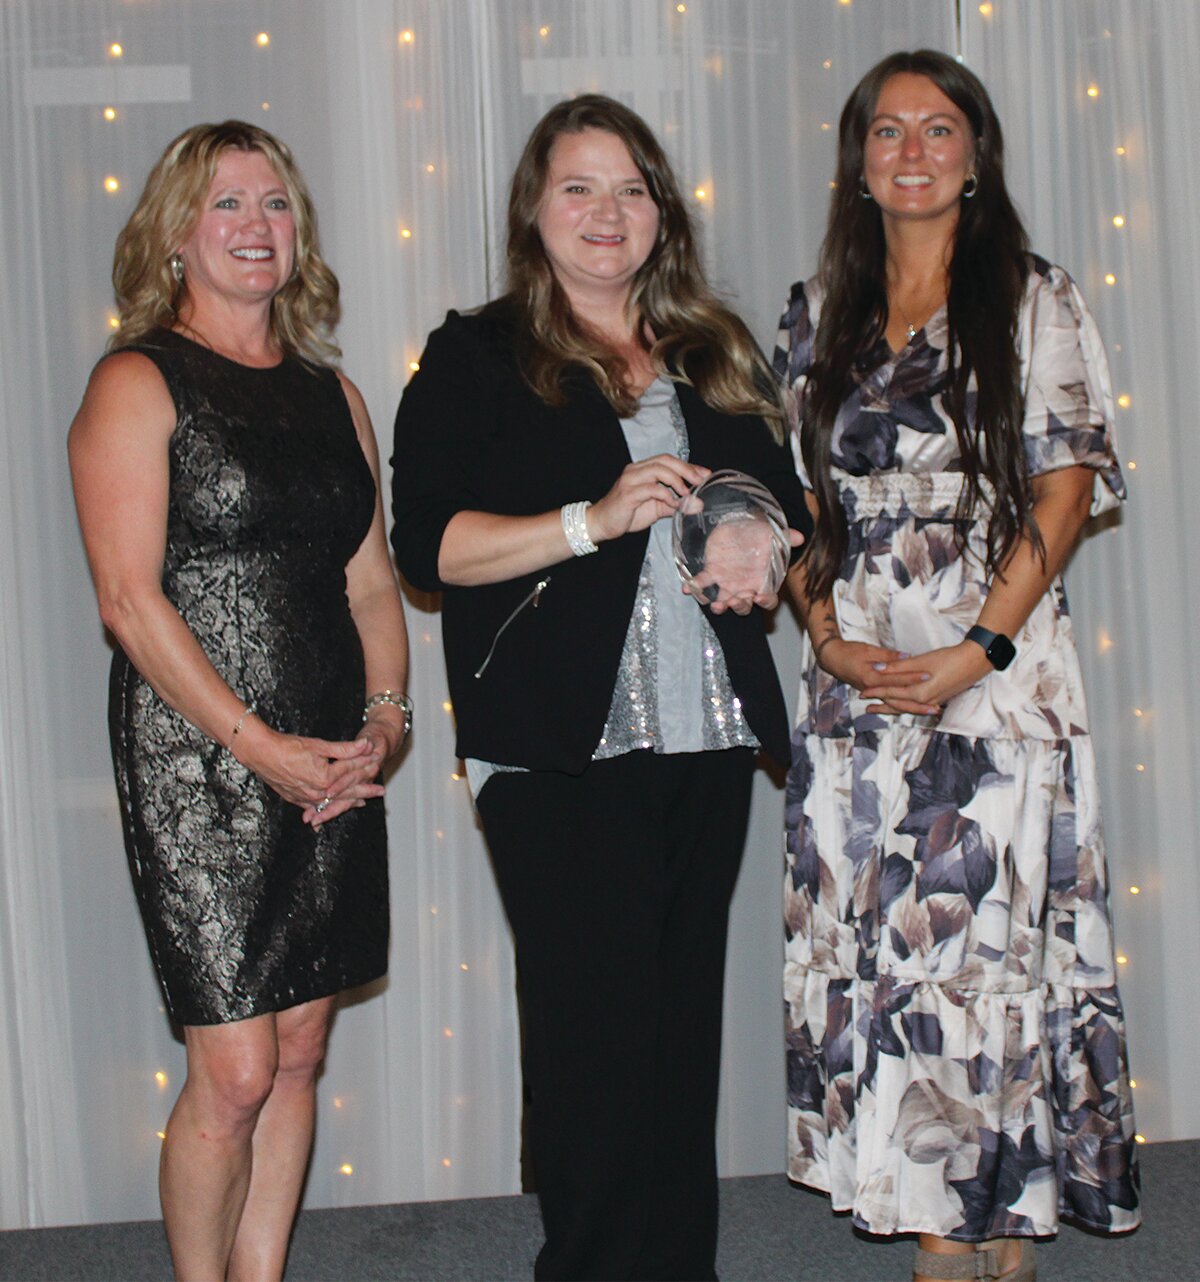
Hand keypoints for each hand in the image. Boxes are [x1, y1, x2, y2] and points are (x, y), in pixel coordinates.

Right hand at [235, 725, 384, 826]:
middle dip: (365, 789)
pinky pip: (316, 807)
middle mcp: (317, 792)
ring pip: (333, 801)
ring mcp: (306, 798)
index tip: (377, 760)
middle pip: (347, 790)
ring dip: (348, 801)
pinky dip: (326, 809)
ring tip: (362, 802)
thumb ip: (344, 749)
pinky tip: (332, 810)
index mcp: (325, 778)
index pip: (350, 770)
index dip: (365, 763)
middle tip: (380, 791)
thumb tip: (365, 745)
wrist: (260, 753)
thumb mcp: (319, 745)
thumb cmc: (287, 747)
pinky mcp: (296, 799)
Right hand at [588, 454, 710, 542]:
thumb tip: (698, 505)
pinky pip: (651, 489)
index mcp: (643, 469)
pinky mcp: (628, 494)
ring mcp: (630, 480)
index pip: (669, 461)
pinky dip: (666, 495)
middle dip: (686, 469)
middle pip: (665, 460)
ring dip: (677, 481)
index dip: (688, 466)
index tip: (705, 474)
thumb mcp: (657, 508)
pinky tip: (674, 503)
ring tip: (688, 493)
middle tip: (701, 481)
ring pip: (659, 470)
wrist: (601, 524)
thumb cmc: (627, 514)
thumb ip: (676, 505)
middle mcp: (636, 470)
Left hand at [688, 524, 804, 614]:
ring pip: (724, 603)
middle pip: (745, 606)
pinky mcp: (712, 572)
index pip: (768, 600)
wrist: (740, 522)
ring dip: (719, 607)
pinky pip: (702, 584)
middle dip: (740, 607)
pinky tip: (687, 588)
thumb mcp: (774, 533)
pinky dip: (694, 587)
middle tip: (734, 601)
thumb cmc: (760, 532)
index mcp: (763, 581)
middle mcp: (746, 587)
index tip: (759, 597)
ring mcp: (728, 583)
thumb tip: (800, 537)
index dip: (765, 601)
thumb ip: (786, 537)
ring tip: (715, 604)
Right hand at [815, 637, 930, 714]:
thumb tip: (907, 657)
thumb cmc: (849, 651)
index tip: (928, 676)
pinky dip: (904, 706)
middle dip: (918, 704)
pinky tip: (916, 708)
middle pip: (899, 699)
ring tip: (931, 710)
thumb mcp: (869, 650)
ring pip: (896, 704)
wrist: (832, 659)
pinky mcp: (874, 692)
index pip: (896, 679)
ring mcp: (873, 692)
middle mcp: (872, 689)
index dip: (913, 677)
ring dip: (914, 709)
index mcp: (871, 677)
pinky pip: (890, 702)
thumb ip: (888, 656)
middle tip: (936, 707)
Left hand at [859, 641, 991, 715]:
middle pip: (897, 705)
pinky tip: (903, 705)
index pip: (890, 693)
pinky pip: (917, 706)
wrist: (975, 662)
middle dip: (881, 705)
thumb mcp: (921, 661)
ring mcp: (934, 702)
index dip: (875, 692)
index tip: (862, 693)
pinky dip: (906, 706)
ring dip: (892, 708)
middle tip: (866, 705)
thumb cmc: (949, 659)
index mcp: (918, 692)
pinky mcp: (940, 699)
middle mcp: (925, 701)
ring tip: (880, 709)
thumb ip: (898, 667)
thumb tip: (876, 669)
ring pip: (907, 707)